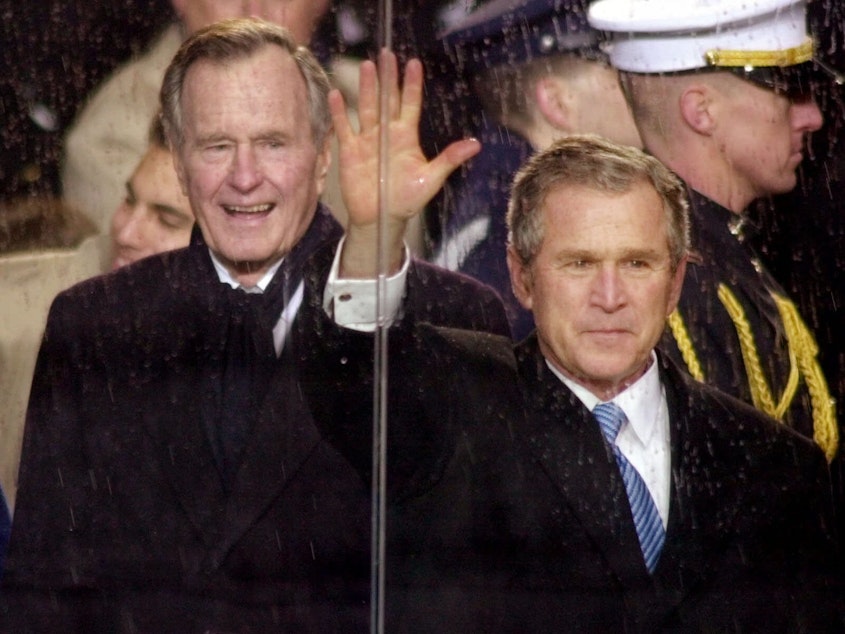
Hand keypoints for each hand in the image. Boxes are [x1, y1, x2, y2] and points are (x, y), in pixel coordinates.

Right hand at [329, 49, 479, 276]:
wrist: (381, 219)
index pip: (411, 105)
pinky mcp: (351, 151)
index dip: (412, 85)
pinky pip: (344, 128)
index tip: (414, 64)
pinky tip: (336, 94)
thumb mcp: (431, 179)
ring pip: (367, 109)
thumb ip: (449, 159)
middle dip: (388, 79)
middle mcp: (387, 134)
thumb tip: (476, 145)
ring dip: (367, 89)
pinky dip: (339, 113)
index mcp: (407, 138)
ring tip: (367, 67)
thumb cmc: (407, 200)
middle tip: (387, 55)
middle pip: (387, 100)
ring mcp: (368, 141)